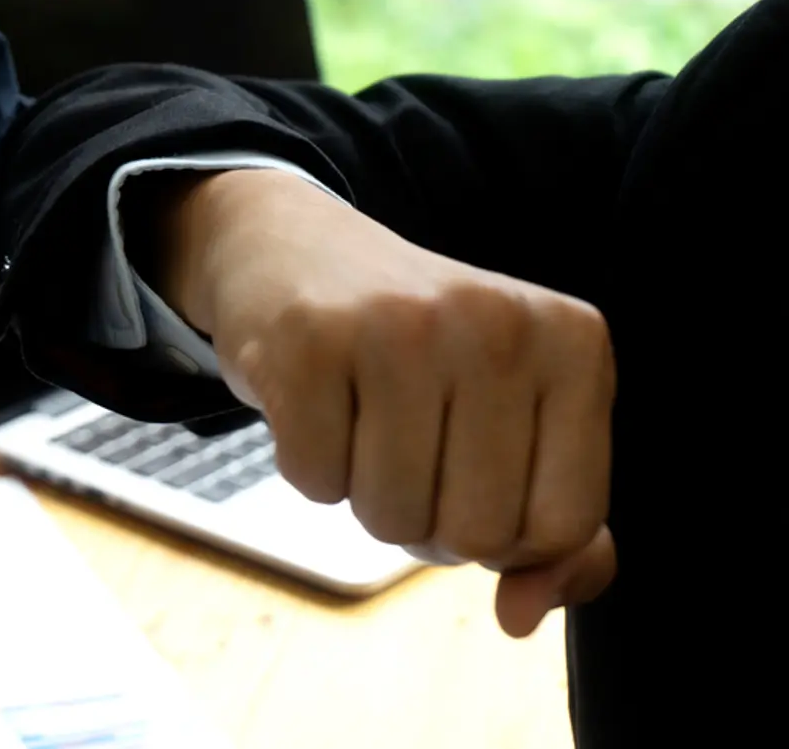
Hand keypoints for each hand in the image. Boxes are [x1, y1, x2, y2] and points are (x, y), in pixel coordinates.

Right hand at [162, 168, 616, 637]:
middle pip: (477, 533)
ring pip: (392, 519)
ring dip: (363, 494)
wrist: (296, 253)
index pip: (564, 526)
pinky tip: (313, 402)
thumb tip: (520, 617)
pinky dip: (305, 467)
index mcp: (575, 342)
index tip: (470, 468)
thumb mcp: (514, 423)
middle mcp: (497, 323)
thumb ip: (555, 536)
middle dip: (429, 519)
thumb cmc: (417, 357)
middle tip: (404, 442)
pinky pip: (313, 484)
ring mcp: (400, 326)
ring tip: (359, 417)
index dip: (505, 531)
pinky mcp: (309, 340)